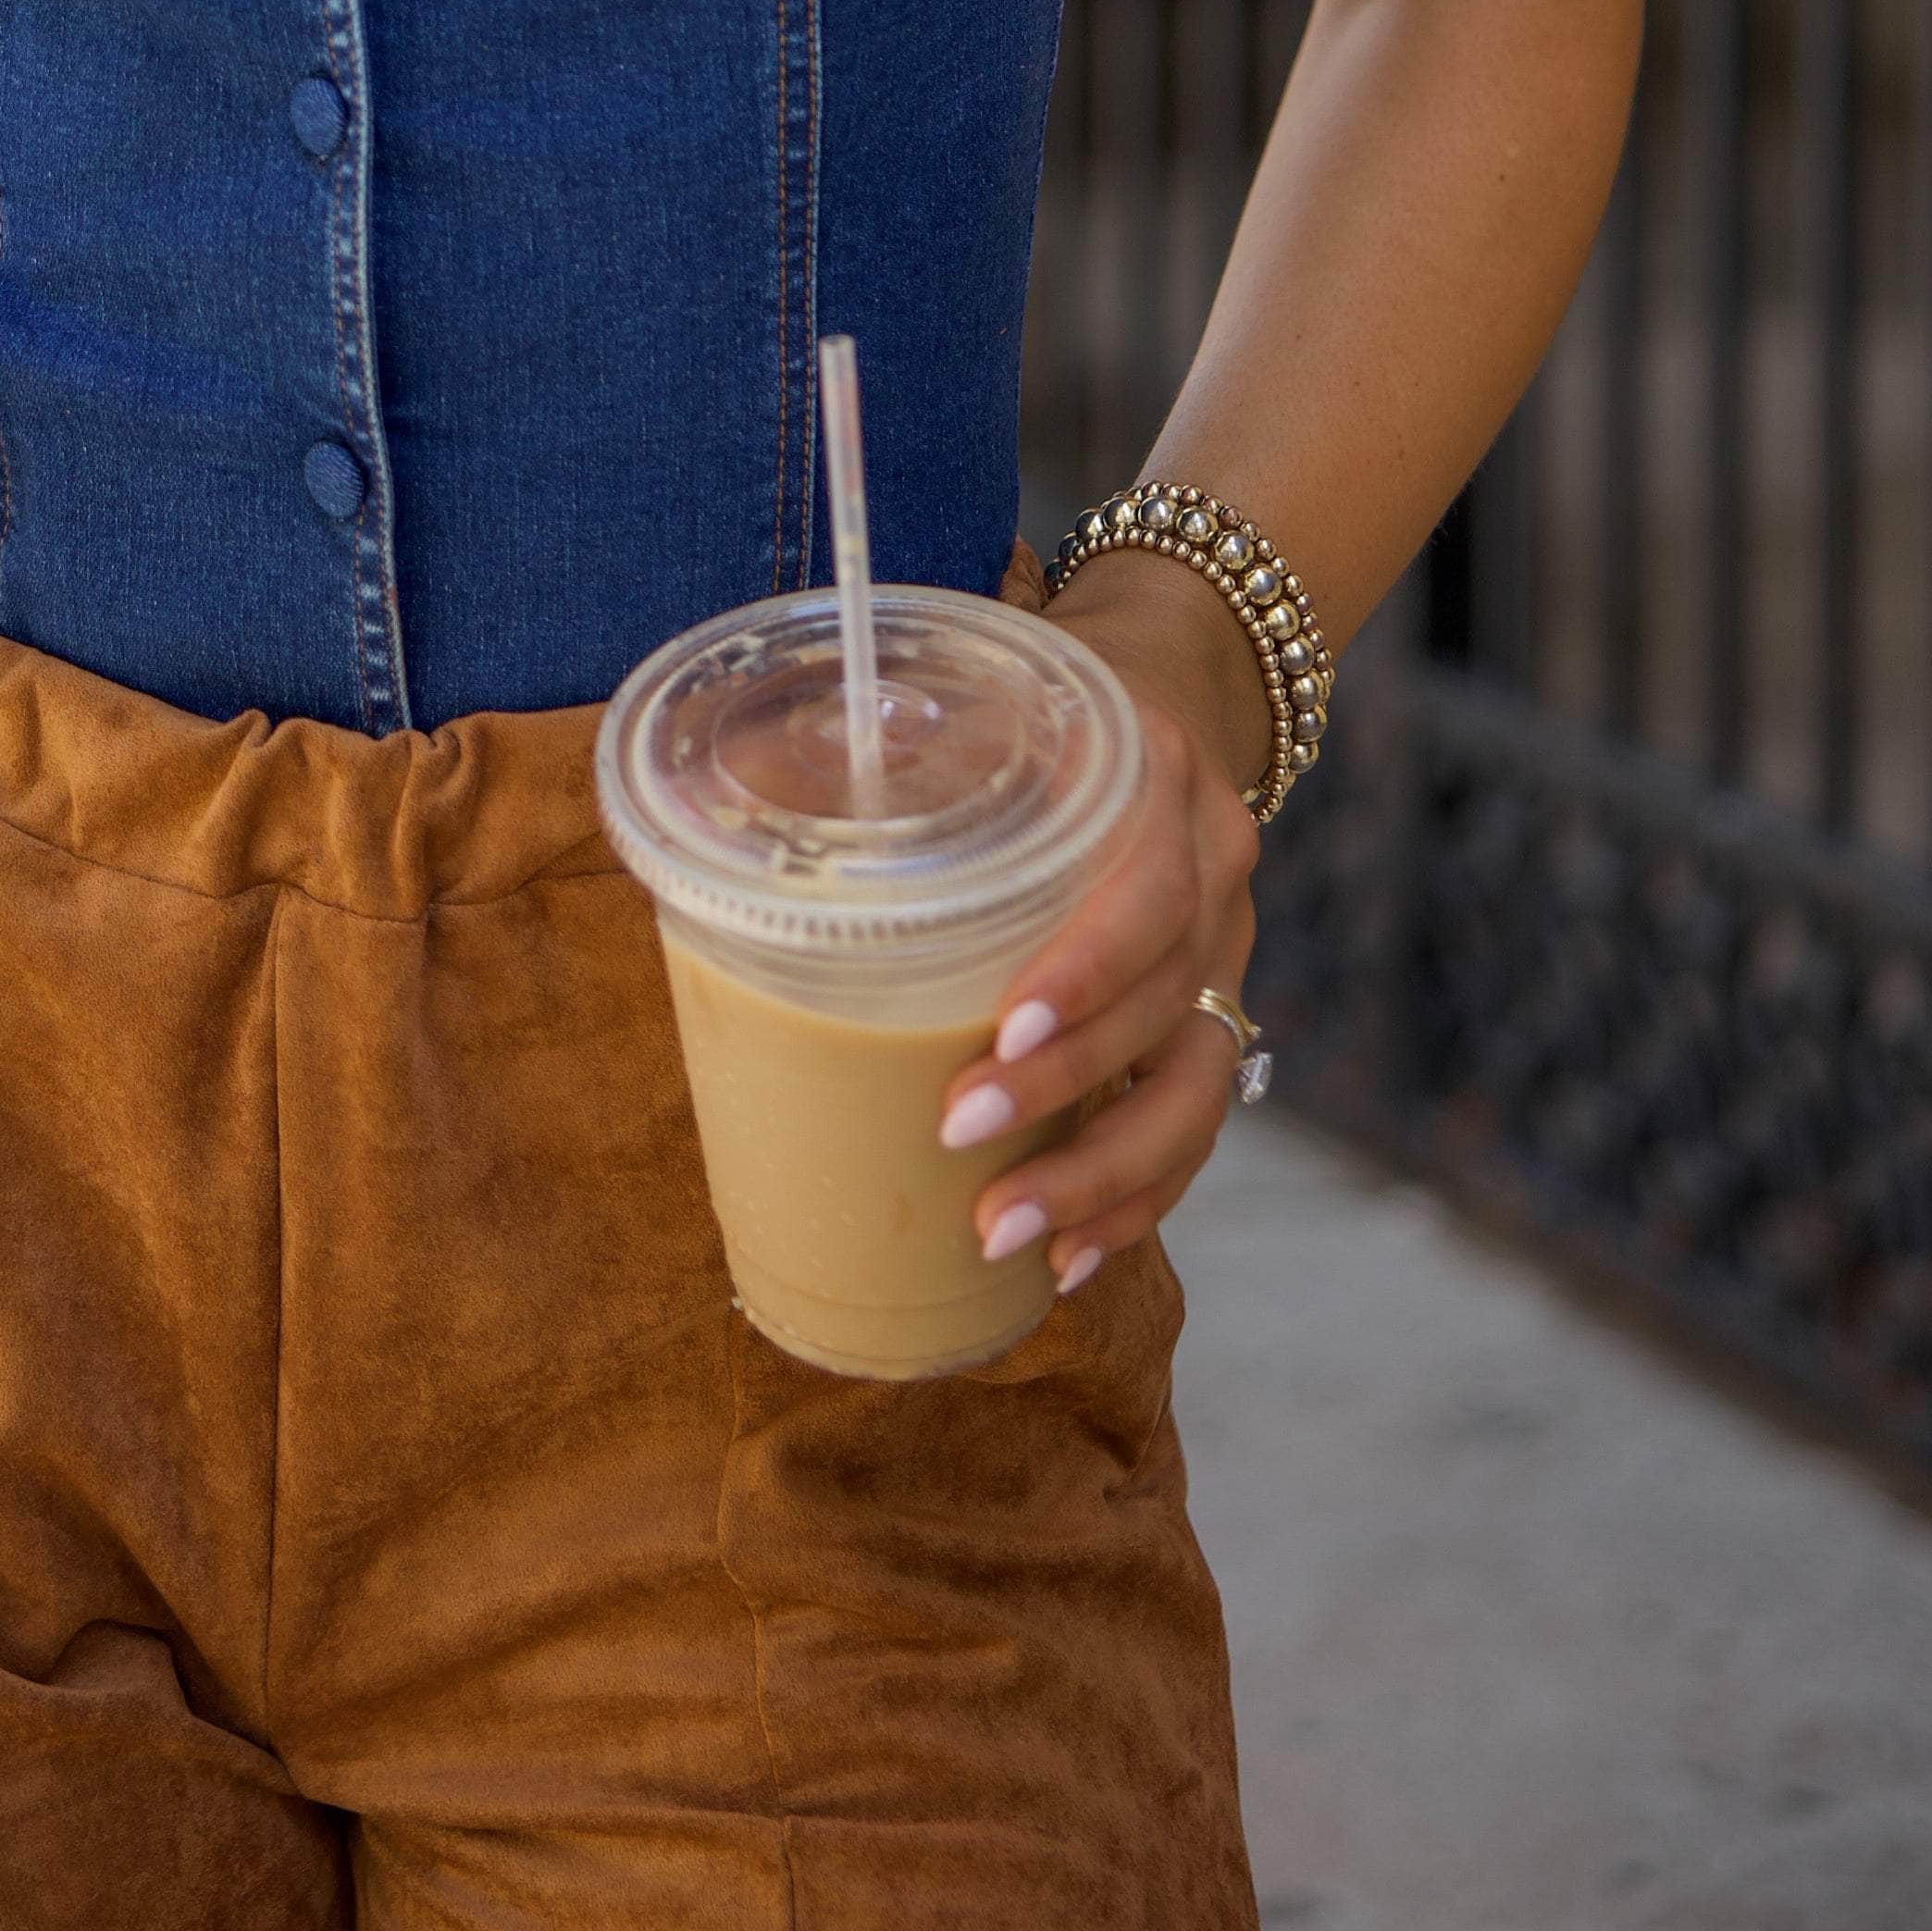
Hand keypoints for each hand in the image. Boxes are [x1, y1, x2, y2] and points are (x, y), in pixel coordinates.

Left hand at [933, 564, 1264, 1292]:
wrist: (1172, 675)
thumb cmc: (1037, 695)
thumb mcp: (978, 686)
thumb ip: (872, 739)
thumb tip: (706, 816)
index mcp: (1157, 778)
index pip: (1146, 892)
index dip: (1084, 973)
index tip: (1003, 1036)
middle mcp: (1212, 869)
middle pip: (1166, 1002)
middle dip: (1067, 1093)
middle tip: (961, 1135)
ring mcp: (1224, 946)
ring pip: (1196, 1084)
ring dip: (1103, 1174)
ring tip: (1005, 1234)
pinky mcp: (1212, 1007)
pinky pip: (1195, 1119)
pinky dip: (1136, 1195)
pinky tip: (1072, 1255)